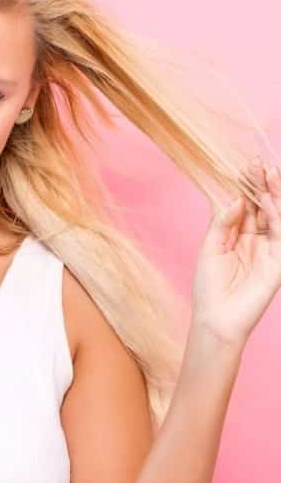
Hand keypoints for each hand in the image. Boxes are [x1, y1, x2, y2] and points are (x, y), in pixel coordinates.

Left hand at [191, 157, 280, 344]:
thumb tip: (237, 199)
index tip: (245, 166)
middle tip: (258, 164)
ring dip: (274, 195)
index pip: (248, 206)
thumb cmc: (208, 288)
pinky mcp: (278, 262)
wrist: (216, 318)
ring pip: (277, 217)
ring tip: (268, 173)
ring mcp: (270, 251)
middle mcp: (258, 241)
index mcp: (240, 238)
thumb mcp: (210, 248)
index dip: (248, 187)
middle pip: (264, 207)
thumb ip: (222, 222)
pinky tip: (269, 200)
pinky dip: (276, 216)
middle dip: (263, 185)